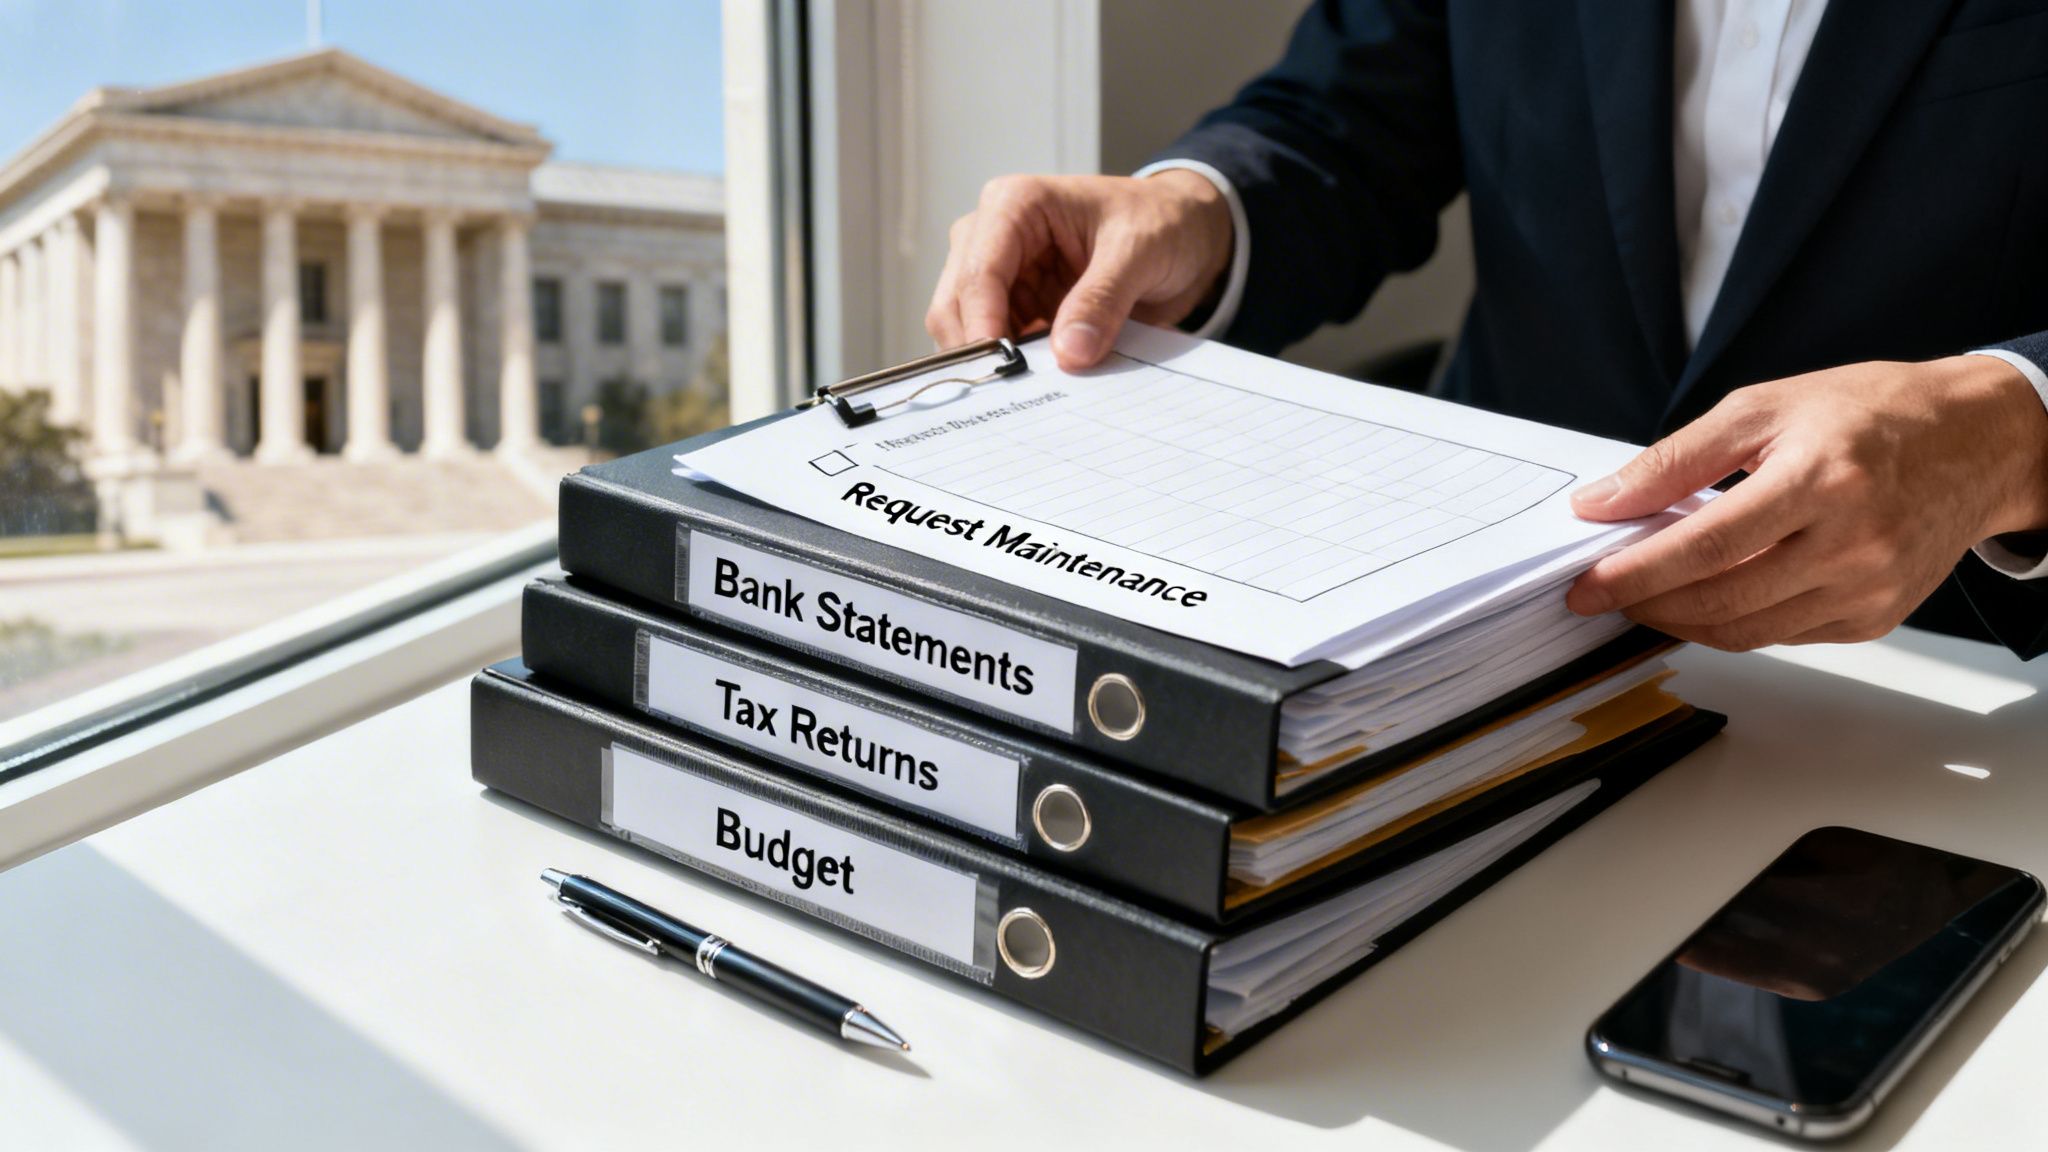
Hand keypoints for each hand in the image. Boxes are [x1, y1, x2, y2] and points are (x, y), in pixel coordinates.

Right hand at [925, 171, 1233, 370]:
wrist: (1182, 235)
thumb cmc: (1158, 221)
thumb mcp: (1139, 252)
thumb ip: (1103, 299)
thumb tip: (1069, 353)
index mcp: (1014, 204)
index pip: (979, 272)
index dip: (983, 324)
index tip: (1004, 368)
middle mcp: (992, 236)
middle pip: (956, 305)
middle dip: (981, 348)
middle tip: (1017, 389)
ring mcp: (1000, 274)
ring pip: (967, 331)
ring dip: (996, 362)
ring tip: (1036, 387)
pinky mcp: (1014, 307)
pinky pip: (997, 346)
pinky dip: (1013, 367)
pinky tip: (1042, 382)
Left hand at [1565, 356, 2047, 650]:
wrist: (1977, 441)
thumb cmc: (1869, 413)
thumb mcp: (1764, 407)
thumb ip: (1676, 459)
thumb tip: (1602, 502)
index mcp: (1821, 480)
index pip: (1706, 545)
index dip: (1636, 572)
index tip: (1586, 584)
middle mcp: (1852, 543)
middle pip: (1722, 600)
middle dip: (1648, 603)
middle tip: (1604, 592)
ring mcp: (1869, 588)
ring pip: (1747, 631)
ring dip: (1682, 621)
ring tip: (1647, 594)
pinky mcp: (1875, 617)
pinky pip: (1783, 635)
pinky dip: (1734, 622)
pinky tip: (1709, 596)